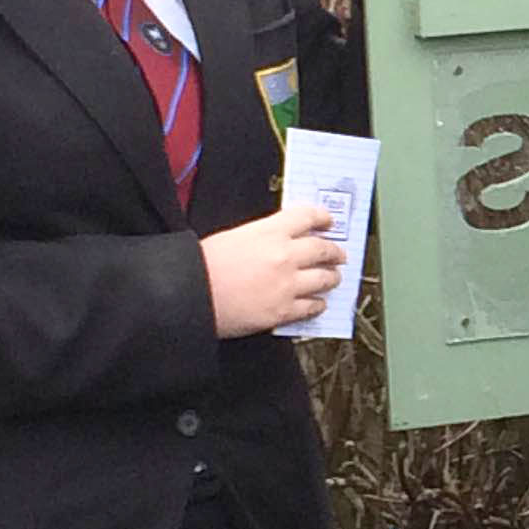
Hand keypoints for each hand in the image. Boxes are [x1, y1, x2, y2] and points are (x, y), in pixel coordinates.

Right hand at [202, 203, 344, 336]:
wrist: (189, 294)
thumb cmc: (202, 265)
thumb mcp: (234, 237)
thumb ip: (262, 236)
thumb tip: (279, 240)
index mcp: (270, 231)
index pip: (307, 217)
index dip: (322, 218)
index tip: (328, 221)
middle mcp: (284, 256)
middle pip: (323, 249)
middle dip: (335, 252)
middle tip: (339, 254)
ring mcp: (287, 285)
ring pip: (324, 279)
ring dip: (332, 278)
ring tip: (333, 278)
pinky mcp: (283, 311)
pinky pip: (311, 307)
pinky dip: (318, 304)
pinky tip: (318, 303)